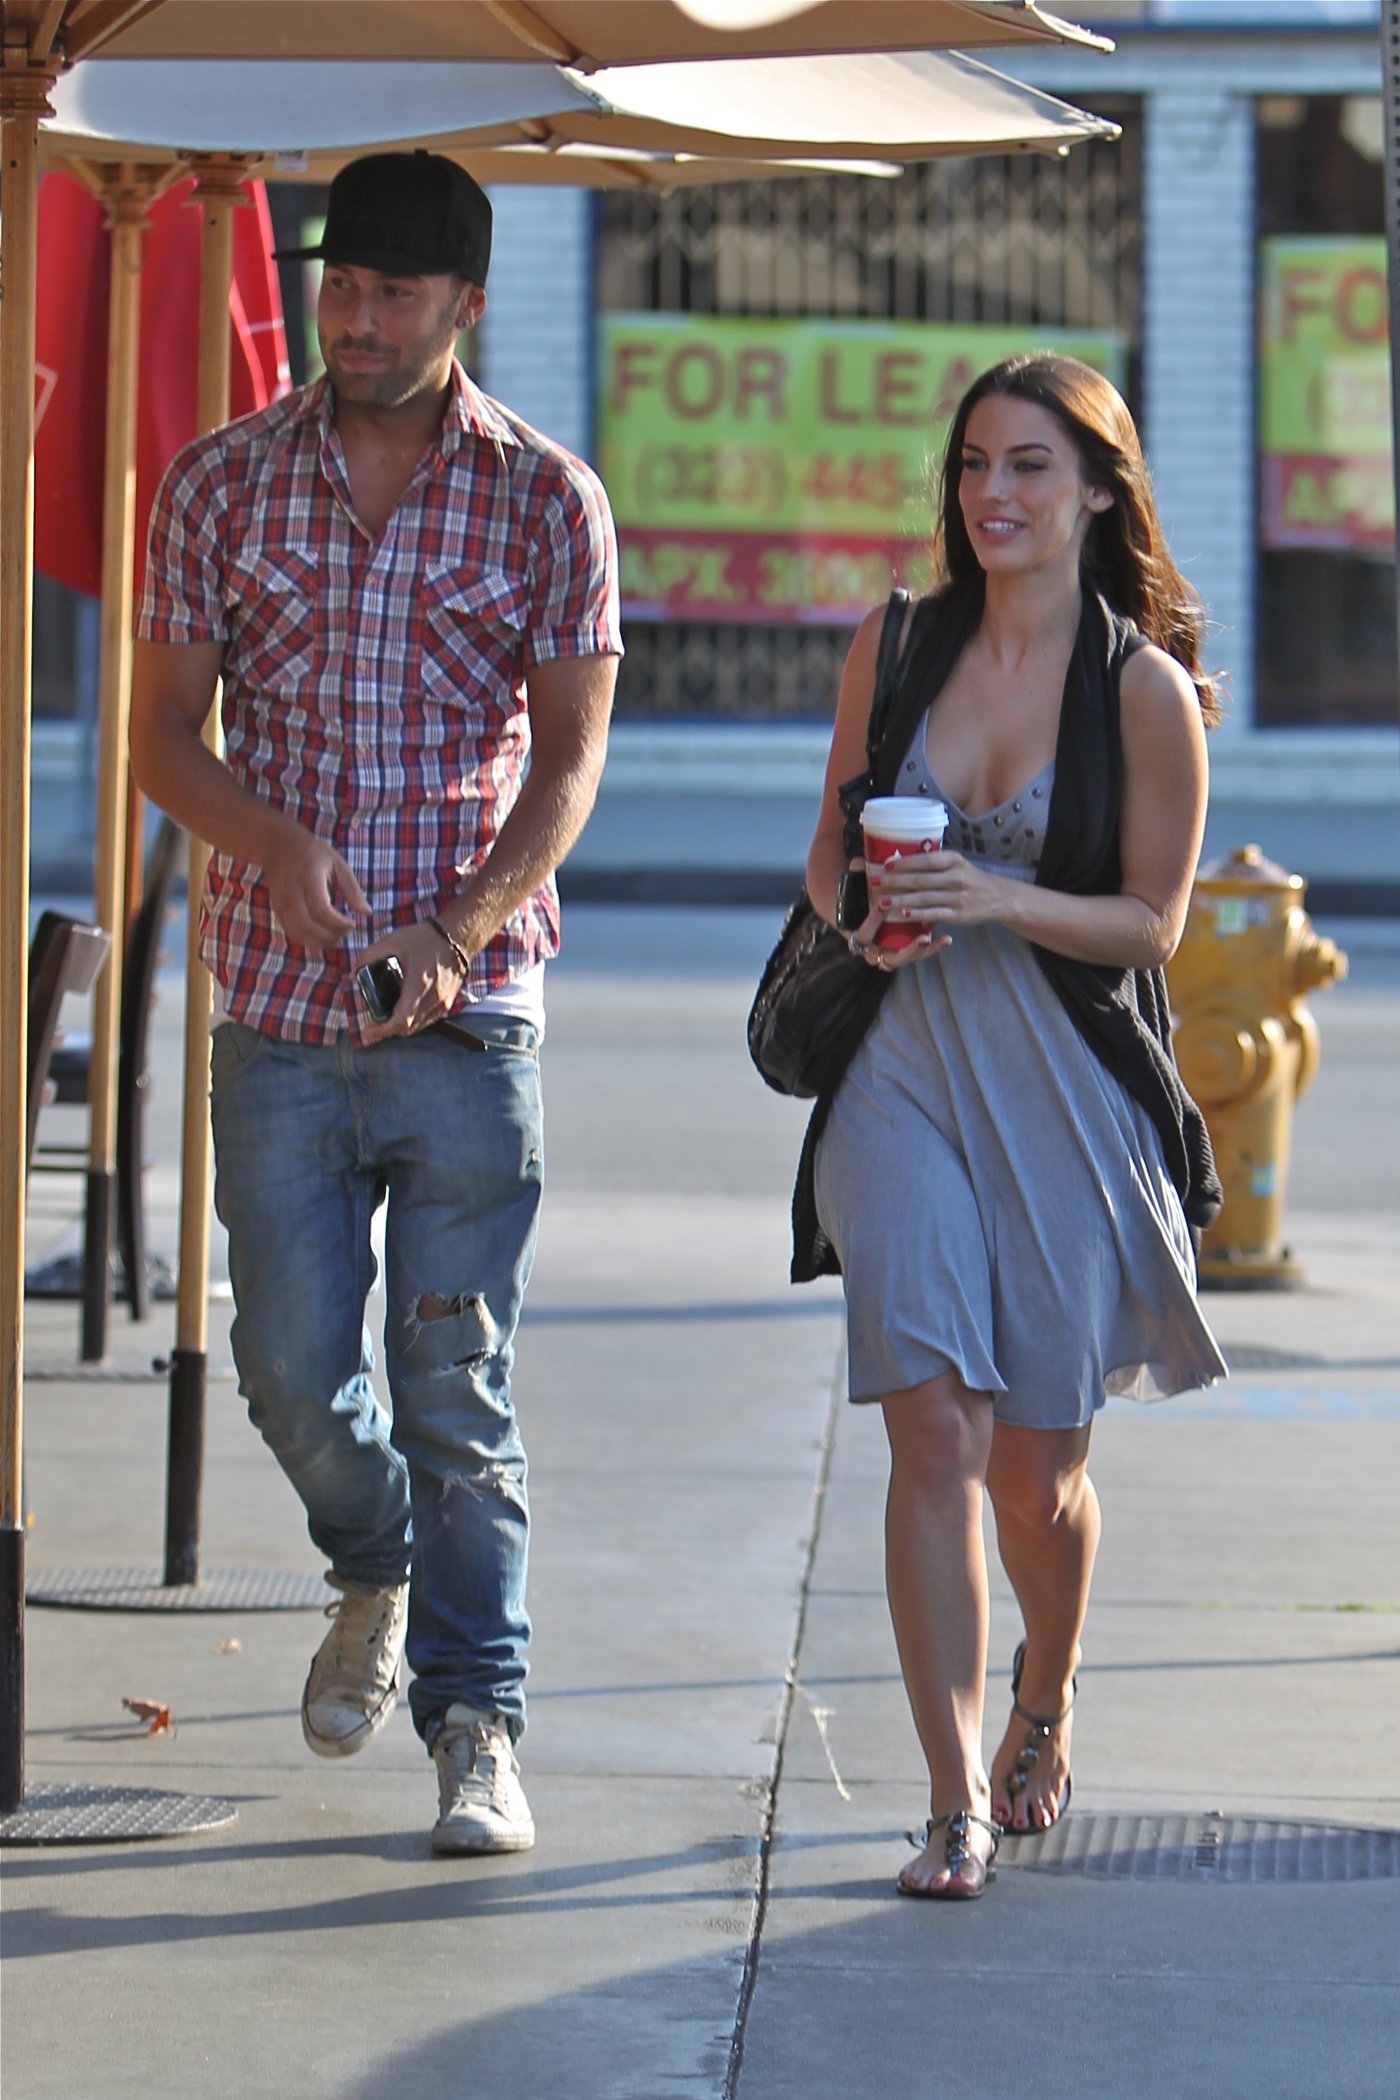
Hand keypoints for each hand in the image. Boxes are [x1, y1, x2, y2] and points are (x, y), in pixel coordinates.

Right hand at [262, 828, 369, 949]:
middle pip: (308, 926)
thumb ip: (352, 889)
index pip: (321, 910)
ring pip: (297, 932)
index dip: (338, 924)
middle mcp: (291, 892)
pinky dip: (307, 940)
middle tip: (345, 934)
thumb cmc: (313, 853)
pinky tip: (321, 937)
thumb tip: (367, 913)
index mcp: (309, 877)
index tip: (352, 923)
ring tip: (335, 939)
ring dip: (318, 942)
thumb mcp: (338, 864)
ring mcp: (281, 902)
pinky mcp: (276, 909)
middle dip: (329, 936)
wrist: (279, 846)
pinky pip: (290, 931)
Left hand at [356, 917, 469, 1042]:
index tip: (367, 1030)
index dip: (382, 1030)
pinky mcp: (448, 1002)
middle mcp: (433, 998)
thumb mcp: (393, 941)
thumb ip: (369, 956)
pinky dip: (413, 1021)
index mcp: (419, 984)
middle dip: (388, 1030)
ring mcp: (443, 1002)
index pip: (401, 1020)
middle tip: (373, 1023)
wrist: (458, 937)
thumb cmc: (425, 938)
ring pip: (418, 1026)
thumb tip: (353, 975)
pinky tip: (404, 1011)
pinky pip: (428, 1020)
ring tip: (386, 1018)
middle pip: (408, 1028)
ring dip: (401, 1027)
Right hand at [847, 869, 948, 971]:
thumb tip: (857, 862)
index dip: (871, 922)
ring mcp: (892, 955)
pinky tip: (946, 938)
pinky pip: (920, 953)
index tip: (880, 905)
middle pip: (891, 957)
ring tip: (932, 939)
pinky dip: (933, 947)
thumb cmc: (859, 906)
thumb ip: (856, 880)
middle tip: (920, 935)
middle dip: (907, 947)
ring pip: (908, 957)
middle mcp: (875, 953)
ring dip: (922, 949)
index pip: (863, 937)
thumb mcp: (855, 896)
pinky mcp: (906, 952)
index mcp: (858, 940)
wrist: (860, 921)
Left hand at [867, 844, 1008, 937]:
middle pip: (920, 879)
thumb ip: (933, 863)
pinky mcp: (958, 915)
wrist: (998, 897)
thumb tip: (899, 861)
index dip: (903, 863)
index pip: (925, 860)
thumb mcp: (956, 864)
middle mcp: (956, 877)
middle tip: (873, 881)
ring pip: (923, 898)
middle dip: (894, 881)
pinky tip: (902, 914)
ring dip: (899, 900)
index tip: (884, 864)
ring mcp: (957, 897)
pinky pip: (933, 914)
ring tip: (881, 901)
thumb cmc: (969, 879)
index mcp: (953, 860)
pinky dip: (917, 914)